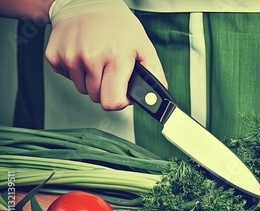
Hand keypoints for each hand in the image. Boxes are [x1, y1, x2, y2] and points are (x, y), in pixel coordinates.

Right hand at [45, 1, 166, 110]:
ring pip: (82, 89)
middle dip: (106, 88)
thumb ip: (153, 73)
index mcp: (115, 57)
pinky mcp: (54, 56)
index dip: (119, 102)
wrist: (87, 3)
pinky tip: (84, 55)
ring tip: (98, 60)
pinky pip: (68, 78)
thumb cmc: (117, 24)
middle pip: (97, 97)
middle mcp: (90, 57)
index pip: (112, 102)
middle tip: (110, 70)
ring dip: (91, 80)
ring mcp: (70, 57)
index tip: (122, 94)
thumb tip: (155, 96)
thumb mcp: (143, 46)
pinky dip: (77, 71)